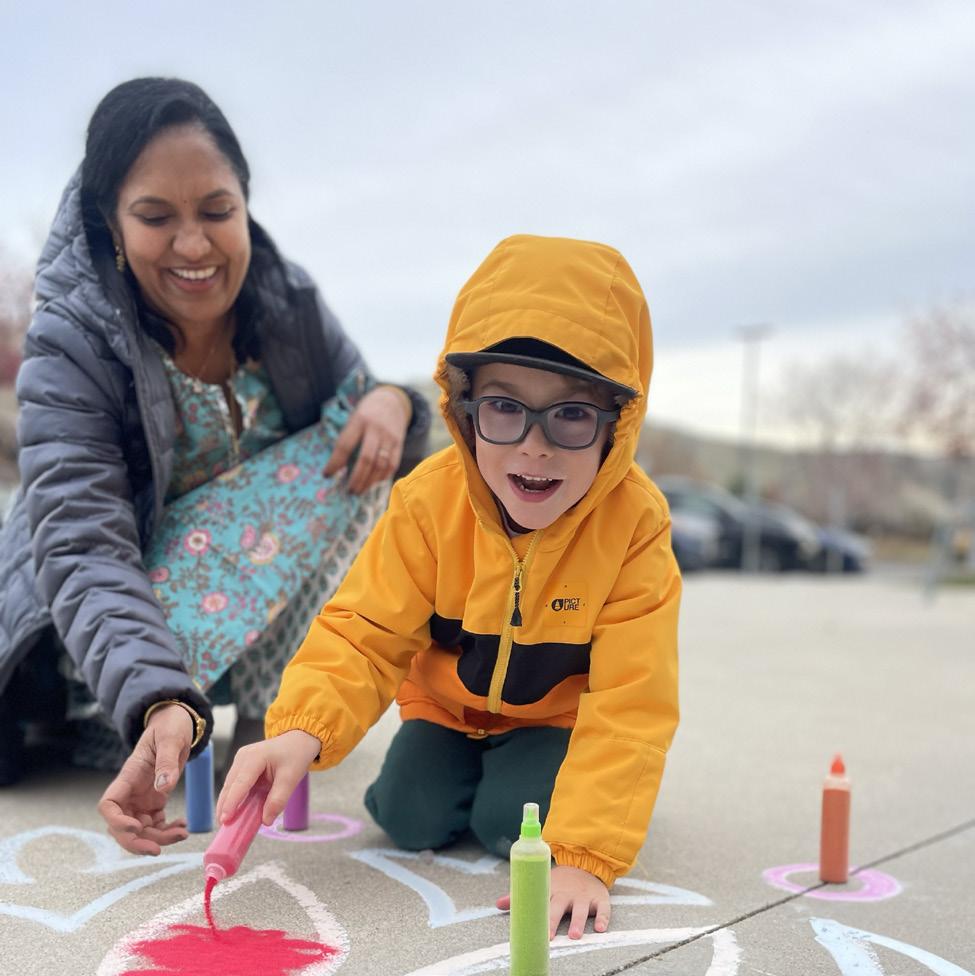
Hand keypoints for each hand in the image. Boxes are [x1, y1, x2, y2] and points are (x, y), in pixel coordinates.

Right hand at [97, 703, 192, 854]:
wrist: (177, 723)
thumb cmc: (170, 726)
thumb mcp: (171, 739)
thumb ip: (166, 762)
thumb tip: (164, 787)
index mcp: (128, 777)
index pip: (109, 805)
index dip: (117, 821)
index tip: (136, 827)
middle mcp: (131, 792)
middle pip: (122, 826)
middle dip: (137, 842)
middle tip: (158, 850)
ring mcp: (141, 800)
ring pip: (142, 830)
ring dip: (159, 838)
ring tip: (183, 833)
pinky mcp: (154, 803)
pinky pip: (156, 825)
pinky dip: (168, 831)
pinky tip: (183, 826)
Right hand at [216, 729, 321, 826]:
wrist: (299, 739)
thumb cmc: (296, 754)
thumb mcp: (292, 778)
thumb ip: (278, 800)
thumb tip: (265, 820)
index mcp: (255, 756)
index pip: (240, 783)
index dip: (231, 802)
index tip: (225, 819)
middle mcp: (243, 757)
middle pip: (230, 785)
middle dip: (225, 806)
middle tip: (224, 827)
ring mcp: (241, 760)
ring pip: (230, 786)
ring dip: (227, 804)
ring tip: (226, 823)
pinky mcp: (242, 766)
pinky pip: (236, 784)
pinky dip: (235, 798)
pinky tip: (234, 812)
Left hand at [323, 386, 410, 492]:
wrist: (392, 400)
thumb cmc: (367, 413)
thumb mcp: (354, 418)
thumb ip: (348, 438)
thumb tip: (339, 467)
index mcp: (359, 421)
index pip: (345, 445)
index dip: (335, 462)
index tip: (327, 475)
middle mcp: (376, 429)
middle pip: (366, 458)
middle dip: (356, 478)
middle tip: (349, 490)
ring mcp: (390, 437)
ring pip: (380, 464)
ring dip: (369, 481)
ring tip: (359, 490)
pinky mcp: (399, 444)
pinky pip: (392, 464)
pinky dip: (382, 477)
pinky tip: (373, 483)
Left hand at [496, 865, 610, 939]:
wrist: (586, 863)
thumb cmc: (560, 881)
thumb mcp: (543, 884)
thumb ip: (523, 895)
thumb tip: (498, 904)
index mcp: (551, 890)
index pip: (542, 902)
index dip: (537, 915)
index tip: (533, 929)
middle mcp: (567, 893)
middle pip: (559, 908)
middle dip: (554, 921)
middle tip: (550, 937)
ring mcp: (584, 896)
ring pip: (581, 910)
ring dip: (578, 922)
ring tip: (575, 935)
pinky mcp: (600, 898)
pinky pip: (603, 909)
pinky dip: (603, 918)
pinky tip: (601, 928)